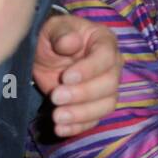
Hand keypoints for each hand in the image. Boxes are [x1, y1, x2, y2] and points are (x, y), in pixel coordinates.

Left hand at [33, 14, 120, 137]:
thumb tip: (71, 43)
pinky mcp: (95, 106)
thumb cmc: (52, 36)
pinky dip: (78, 127)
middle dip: (83, 94)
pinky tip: (60, 129)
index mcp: (105, 42)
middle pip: (109, 85)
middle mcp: (112, 66)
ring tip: (57, 117)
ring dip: (82, 114)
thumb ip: (62, 33)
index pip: (106, 57)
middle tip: (56, 97)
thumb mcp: (53, 28)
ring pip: (106, 105)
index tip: (66, 77)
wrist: (45, 54)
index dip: (89, 69)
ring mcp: (106, 88)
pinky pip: (94, 120)